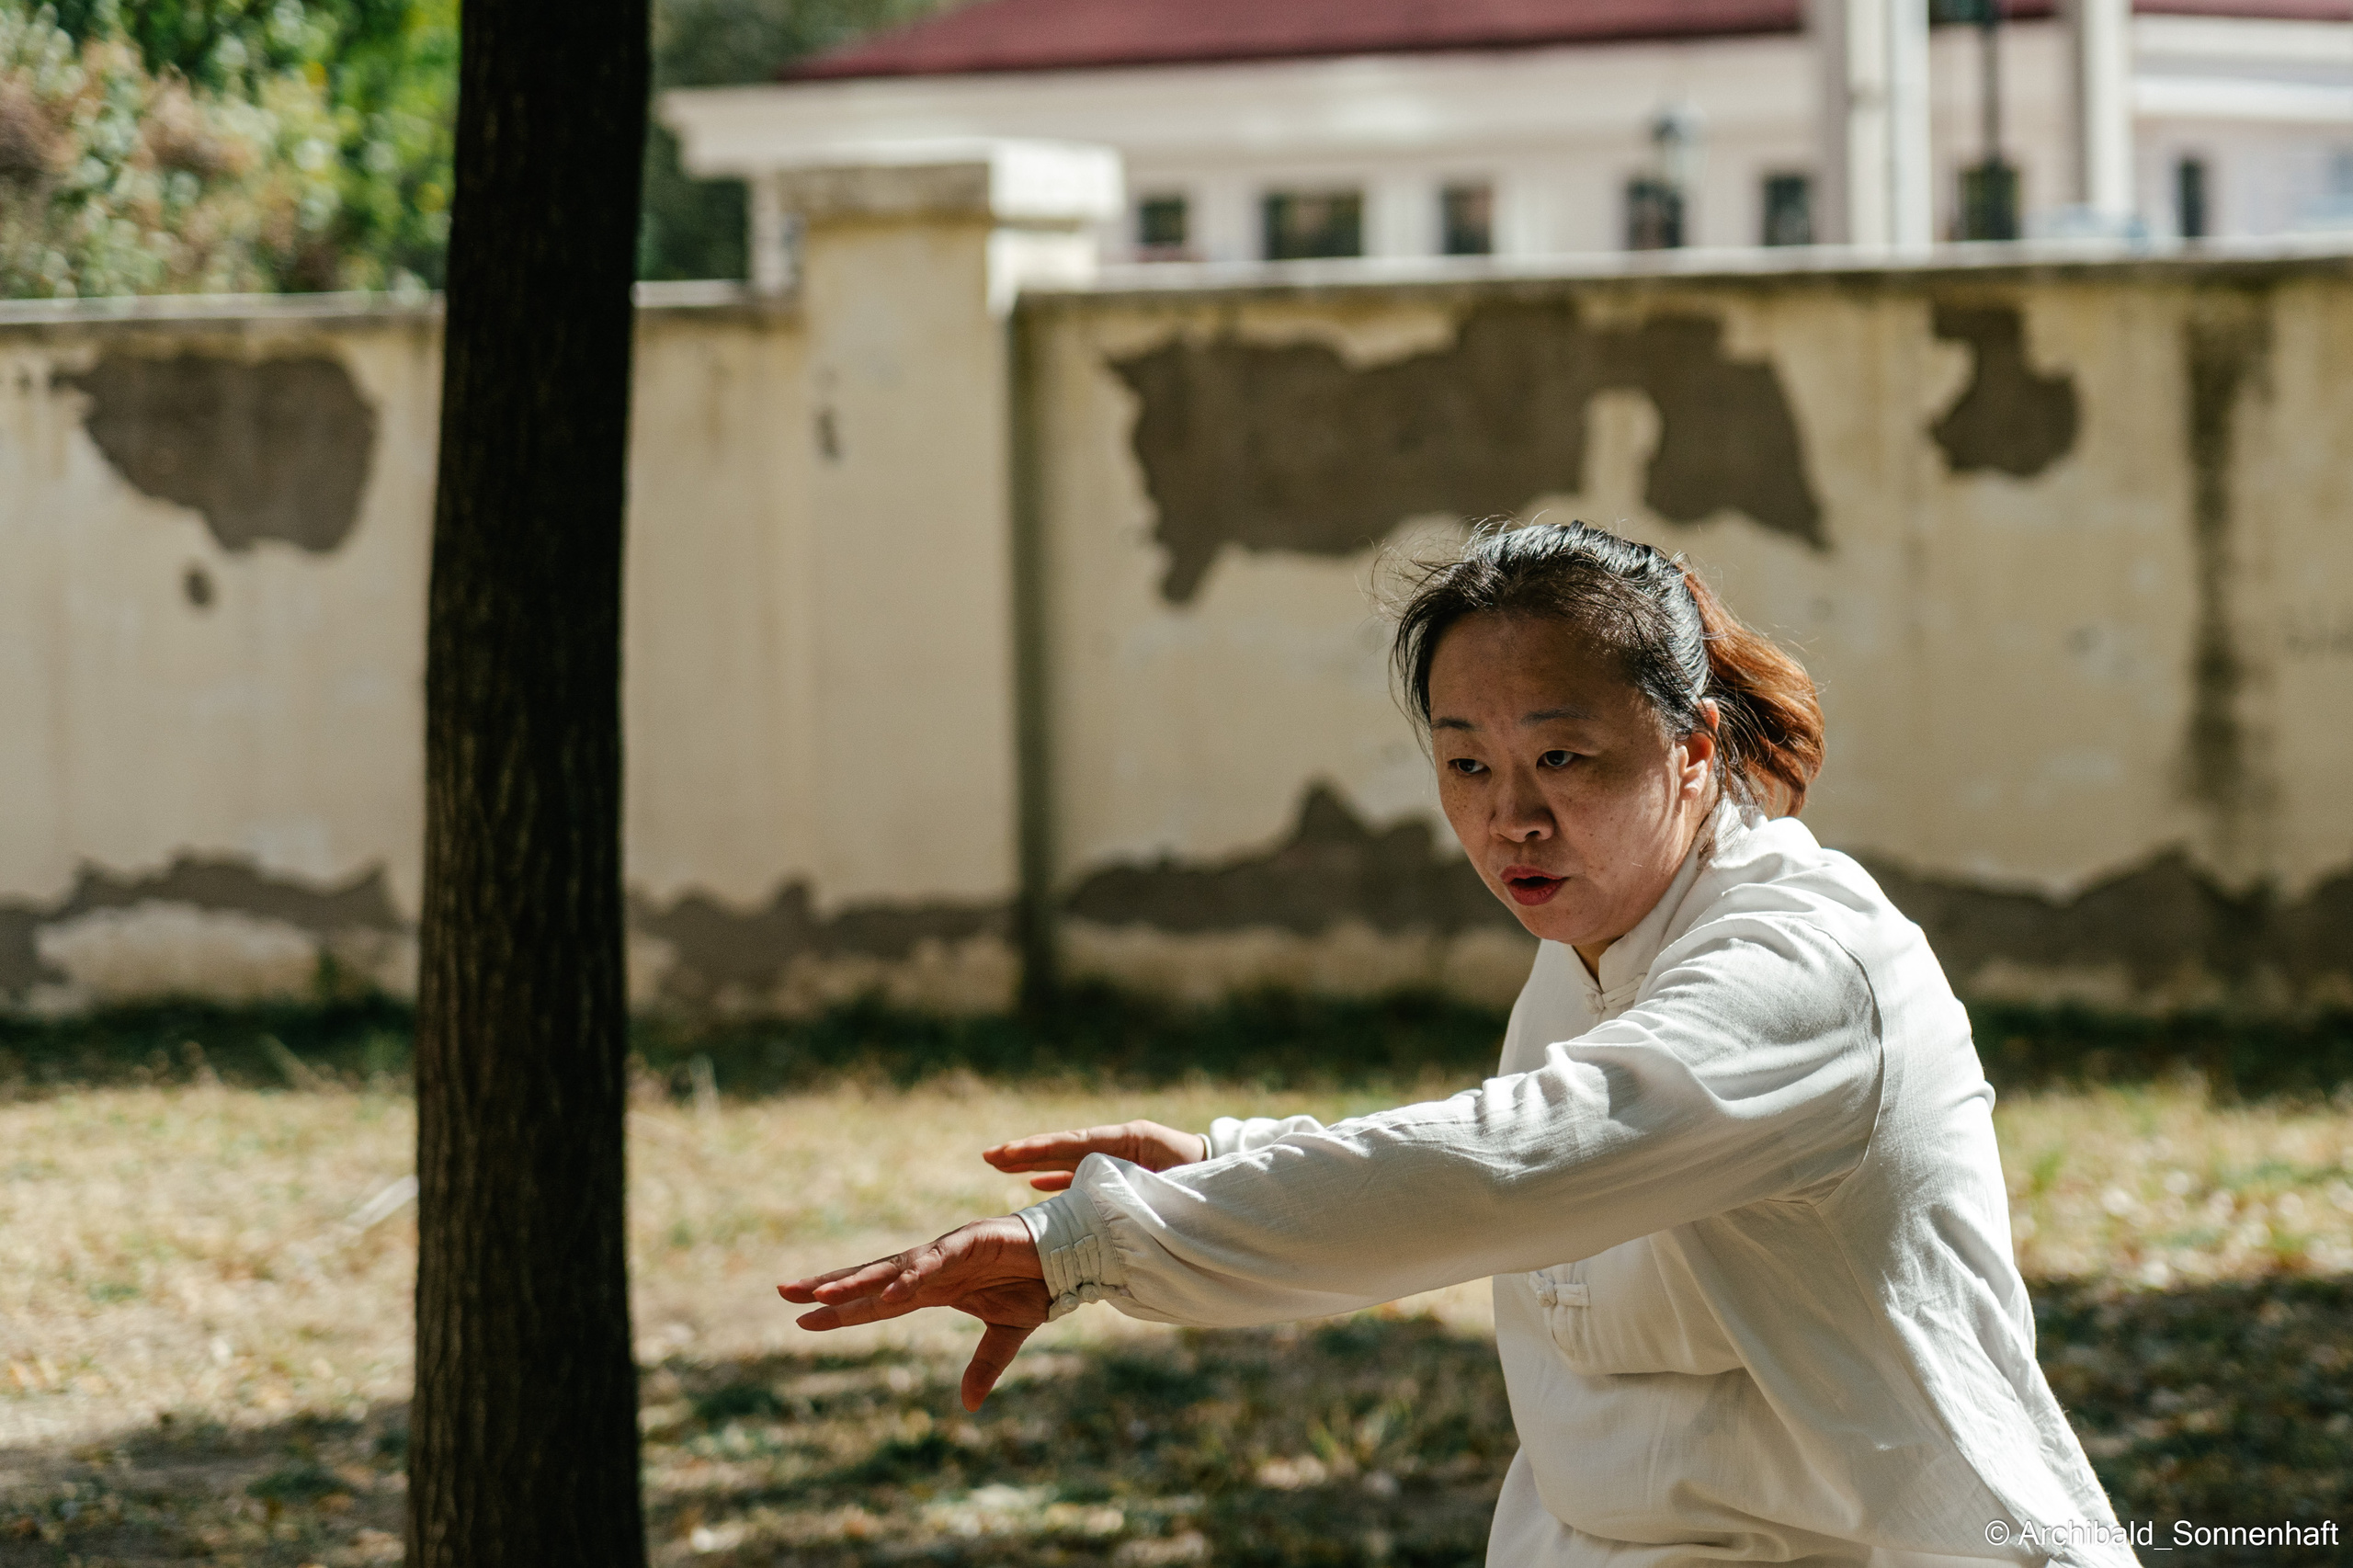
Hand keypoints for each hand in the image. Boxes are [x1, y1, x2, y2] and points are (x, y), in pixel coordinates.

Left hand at [779, 1216, 1048, 1410]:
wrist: (1075, 1257)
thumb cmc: (1037, 1284)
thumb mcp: (1007, 1335)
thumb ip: (984, 1365)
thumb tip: (967, 1406)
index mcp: (935, 1288)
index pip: (878, 1301)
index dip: (842, 1311)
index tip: (803, 1320)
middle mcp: (933, 1268)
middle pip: (871, 1279)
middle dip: (830, 1287)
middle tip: (784, 1294)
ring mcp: (949, 1252)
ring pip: (892, 1269)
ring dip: (857, 1282)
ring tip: (820, 1295)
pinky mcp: (971, 1241)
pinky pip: (935, 1262)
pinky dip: (912, 1275)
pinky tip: (888, 1290)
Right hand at [983, 1119, 1211, 1191]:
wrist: (1234, 1177)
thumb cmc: (1209, 1181)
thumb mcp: (1178, 1185)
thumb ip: (1146, 1193)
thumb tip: (1107, 1208)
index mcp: (1131, 1141)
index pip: (1076, 1144)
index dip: (1039, 1151)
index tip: (1005, 1154)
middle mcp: (1120, 1147)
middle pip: (1065, 1149)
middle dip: (1027, 1154)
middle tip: (988, 1157)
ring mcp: (1119, 1160)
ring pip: (1068, 1162)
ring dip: (1036, 1165)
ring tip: (1000, 1168)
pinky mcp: (1121, 1175)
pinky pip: (1082, 1176)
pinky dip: (1058, 1180)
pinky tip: (1034, 1188)